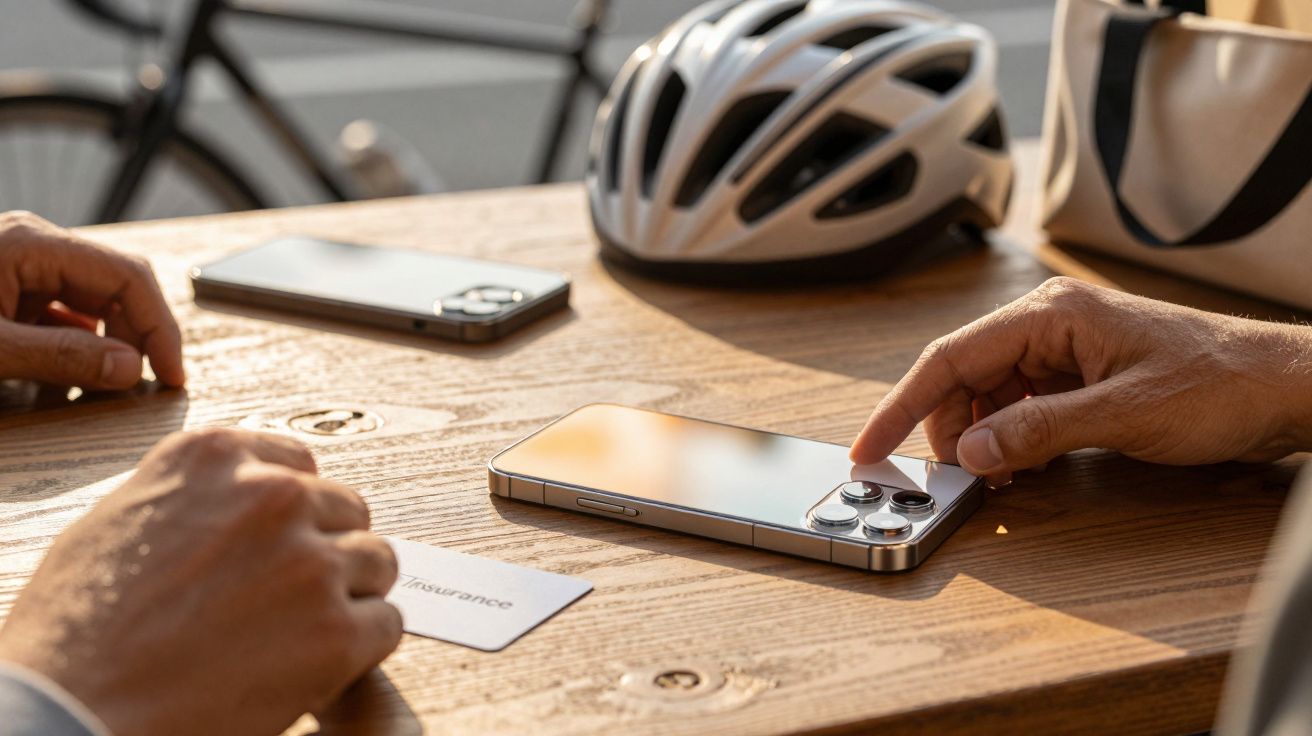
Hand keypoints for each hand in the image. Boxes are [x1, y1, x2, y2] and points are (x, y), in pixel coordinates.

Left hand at [0, 210, 184, 388]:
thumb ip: (59, 356)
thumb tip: (130, 369)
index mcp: (32, 245)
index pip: (127, 276)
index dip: (159, 327)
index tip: (170, 375)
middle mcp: (34, 246)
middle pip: (116, 286)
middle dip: (137, 336)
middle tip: (141, 385)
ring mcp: (21, 265)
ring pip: (92, 301)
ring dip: (109, 342)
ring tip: (108, 383)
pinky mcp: (8, 287)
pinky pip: (62, 311)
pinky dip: (78, 343)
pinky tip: (73, 373)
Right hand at [0, 429, 401, 735]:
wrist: (72, 711)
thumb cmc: (76, 631)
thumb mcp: (121, 519)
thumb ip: (196, 497)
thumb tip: (237, 502)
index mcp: (215, 457)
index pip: (300, 463)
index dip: (297, 510)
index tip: (288, 537)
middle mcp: (272, 496)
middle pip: (348, 510)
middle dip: (326, 549)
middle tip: (290, 596)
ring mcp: (310, 561)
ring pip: (376, 561)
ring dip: (349, 596)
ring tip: (297, 632)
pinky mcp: (336, 629)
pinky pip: (387, 623)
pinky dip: (361, 647)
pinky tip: (317, 664)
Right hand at [850, 278, 1311, 483]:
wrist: (1283, 388)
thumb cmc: (1219, 384)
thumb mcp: (1121, 415)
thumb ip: (1037, 431)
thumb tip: (969, 452)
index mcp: (1051, 315)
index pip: (951, 358)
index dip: (902, 405)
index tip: (871, 445)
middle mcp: (1049, 324)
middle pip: (964, 378)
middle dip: (949, 429)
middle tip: (953, 477)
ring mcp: (1065, 349)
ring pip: (990, 396)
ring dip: (983, 438)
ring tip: (998, 476)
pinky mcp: (1080, 375)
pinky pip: (1021, 406)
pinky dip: (1012, 440)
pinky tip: (1024, 466)